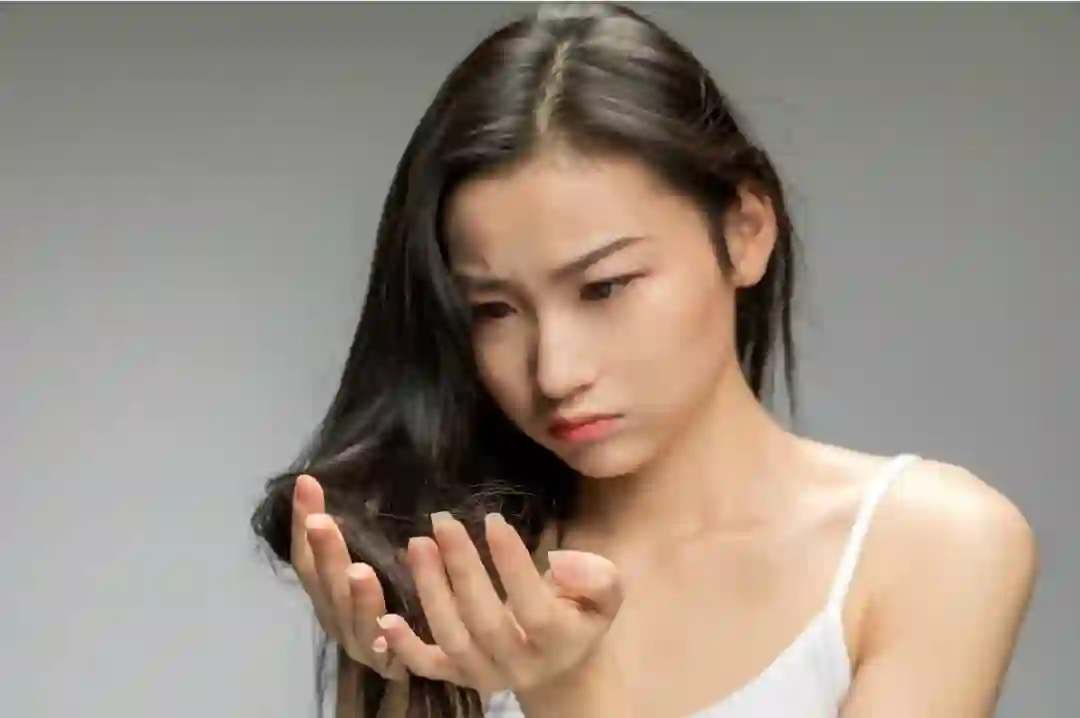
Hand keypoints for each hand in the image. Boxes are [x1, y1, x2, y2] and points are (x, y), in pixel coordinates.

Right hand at [291, 474, 405, 679]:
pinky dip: (386, 640)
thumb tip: (364, 483)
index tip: (307, 483)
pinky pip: (386, 654)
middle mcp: (336, 617)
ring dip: (358, 597)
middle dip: (325, 553)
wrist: (404, 661)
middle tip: (320, 522)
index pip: (307, 555)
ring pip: (355, 621)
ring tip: (359, 572)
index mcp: (326, 591)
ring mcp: (360, 642)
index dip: (302, 522)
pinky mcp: (388, 663)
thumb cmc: (386, 601)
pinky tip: (390, 627)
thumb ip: (363, 535)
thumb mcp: (369, 564)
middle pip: (327, 586)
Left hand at [376, 510, 623, 700]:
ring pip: (452, 637)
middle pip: (484, 619)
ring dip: (430, 590)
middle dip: (461, 567)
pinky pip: (428, 667)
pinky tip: (385, 618)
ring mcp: (484, 674)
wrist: (559, 665)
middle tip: (442, 521)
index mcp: (559, 642)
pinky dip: (403, 647)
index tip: (492, 520)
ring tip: (417, 544)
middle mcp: (519, 665)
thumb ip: (597, 577)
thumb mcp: (605, 595)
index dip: (512, 565)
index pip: (533, 606)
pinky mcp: (457, 676)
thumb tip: (560, 560)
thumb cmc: (578, 614)